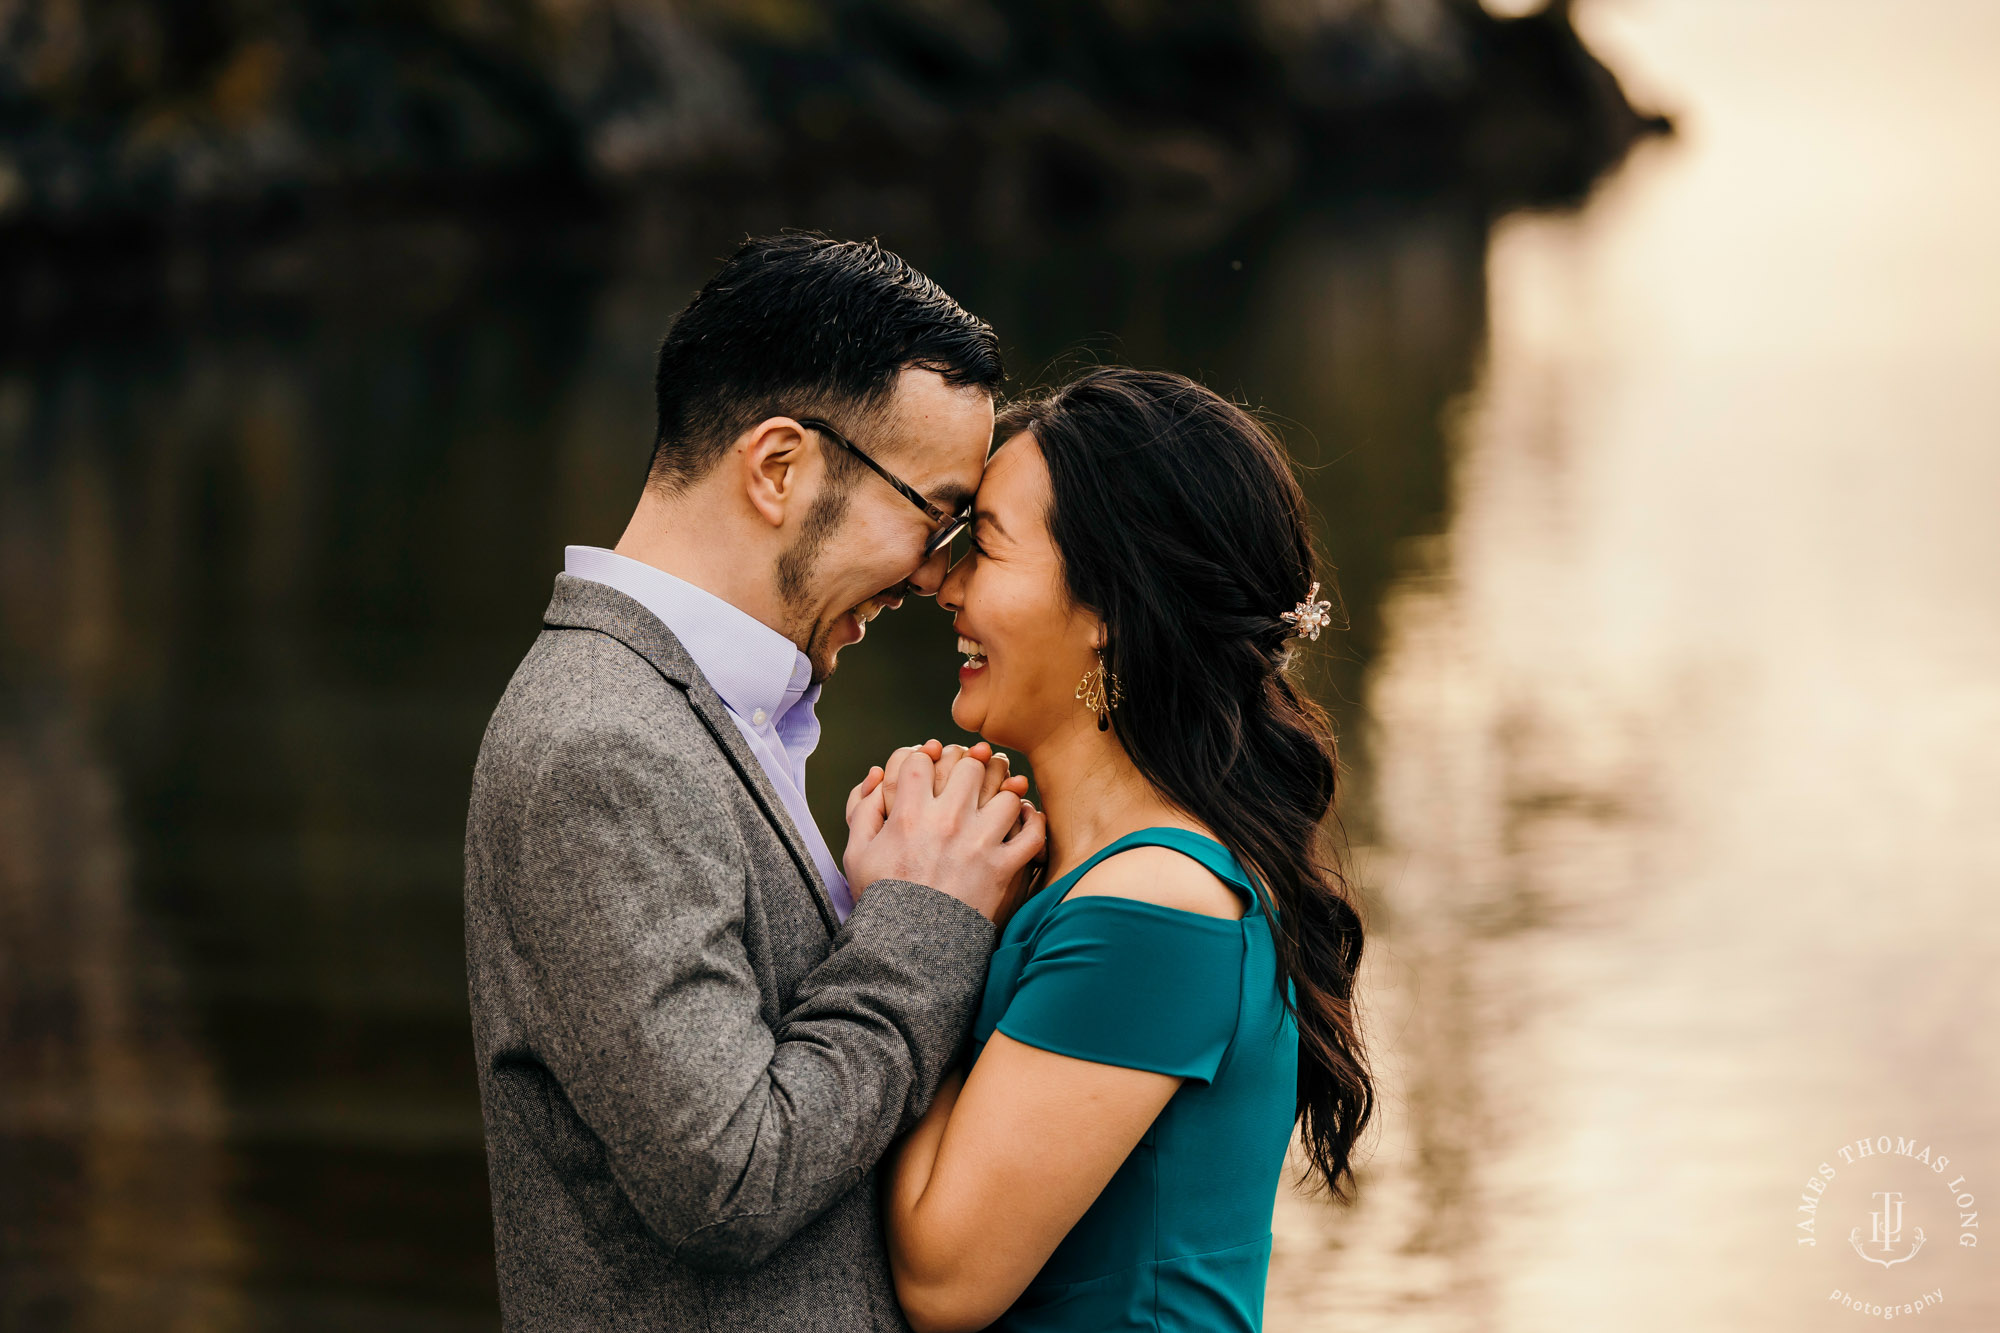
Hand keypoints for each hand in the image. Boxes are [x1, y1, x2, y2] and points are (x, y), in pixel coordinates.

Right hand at [843, 745, 1045, 922]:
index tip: (933, 767)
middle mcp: (947, 821)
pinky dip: (1034, 824)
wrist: (909, 949)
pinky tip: (1027, 821)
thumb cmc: (882, 902)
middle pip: (969, 767)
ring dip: (1005, 794)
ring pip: (1006, 794)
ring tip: (1002, 800)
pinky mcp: (1002, 868)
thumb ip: (863, 810)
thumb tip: (876, 775)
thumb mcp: (857, 855)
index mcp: (909, 814)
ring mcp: (978, 843)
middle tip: (973, 775)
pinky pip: (1032, 834)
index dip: (927, 758)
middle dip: (970, 767)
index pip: (923, 760)